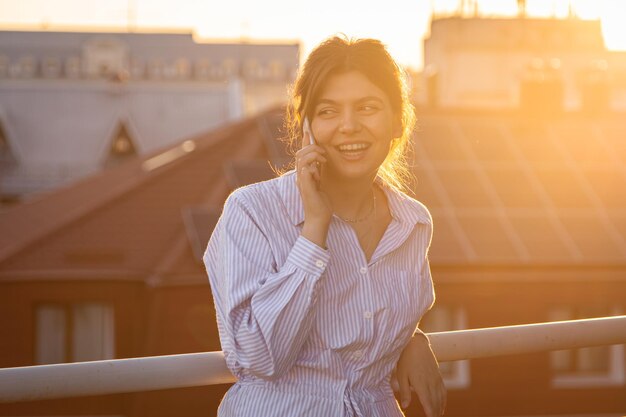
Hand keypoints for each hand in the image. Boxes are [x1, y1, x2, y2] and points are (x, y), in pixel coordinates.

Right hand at [296, 125, 331, 246]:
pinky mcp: (305, 186)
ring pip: (301, 158)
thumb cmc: (321, 203)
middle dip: (310, 146)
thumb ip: (318, 172)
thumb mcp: (320, 183)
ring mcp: (301, 180)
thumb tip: (320, 160)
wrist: (319, 218)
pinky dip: (313, 166)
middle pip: (299, 153)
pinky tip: (320, 169)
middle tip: (323, 150)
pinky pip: (305, 169)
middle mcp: (300, 175)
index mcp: (303, 174)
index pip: (301, 153)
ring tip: (323, 158)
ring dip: (313, 154)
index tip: (307, 129)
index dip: (304, 141)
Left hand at [393, 334, 445, 416]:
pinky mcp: (438, 374)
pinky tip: (442, 403)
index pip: (428, 403)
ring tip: (438, 415)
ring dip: (440, 407)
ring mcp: (436, 378)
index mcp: (421, 384)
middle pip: (435, 402)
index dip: (430, 413)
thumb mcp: (401, 375)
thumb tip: (405, 406)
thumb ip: (404, 391)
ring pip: (441, 397)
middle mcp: (431, 383)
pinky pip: (443, 389)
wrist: (416, 343)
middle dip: (435, 413)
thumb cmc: (406, 359)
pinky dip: (444, 399)